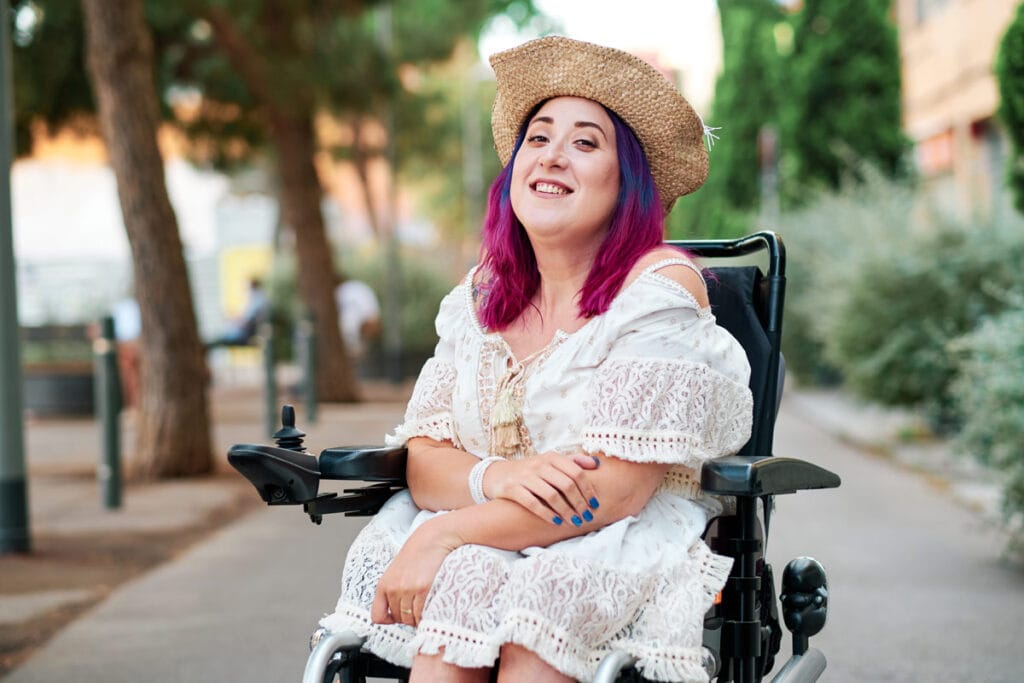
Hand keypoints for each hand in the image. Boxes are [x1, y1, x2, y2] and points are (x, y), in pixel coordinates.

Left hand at [370, 522, 460, 627]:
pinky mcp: (424, 589)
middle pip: (398, 618)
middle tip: (416, 610)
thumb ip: (393, 590)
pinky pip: (422, 613)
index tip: (395, 619)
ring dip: (418, 618)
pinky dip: (427, 615)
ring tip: (424, 609)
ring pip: (410, 619)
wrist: (433, 538)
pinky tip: (431, 608)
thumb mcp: (397, 571)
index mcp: (384, 584)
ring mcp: (408, 589)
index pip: (377, 616)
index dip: (387, 621)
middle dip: (408, 618)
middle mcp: (394, 588)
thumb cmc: (417, 554)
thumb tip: (396, 613)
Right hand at [485, 452, 600, 526]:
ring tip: (575, 522)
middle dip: (580, 503)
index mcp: (552, 457)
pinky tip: (556, 522)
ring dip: (566, 511)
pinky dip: (547, 514)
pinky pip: (532, 503)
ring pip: (551, 495)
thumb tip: (597, 463)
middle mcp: (539, 464)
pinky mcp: (512, 488)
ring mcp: (525, 476)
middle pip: (567, 485)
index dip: (588, 489)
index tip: (595, 503)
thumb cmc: (531, 470)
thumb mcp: (550, 461)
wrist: (498, 474)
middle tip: (587, 516)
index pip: (576, 472)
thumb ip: (573, 461)